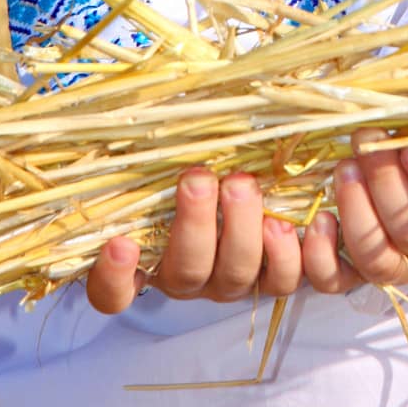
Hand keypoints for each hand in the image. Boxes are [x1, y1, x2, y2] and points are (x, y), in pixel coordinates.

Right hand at [85, 169, 301, 314]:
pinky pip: (285, 280)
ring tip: (241, 184)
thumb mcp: (167, 162)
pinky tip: (294, 216)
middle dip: (194, 224)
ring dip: (240, 227)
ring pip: (236, 274)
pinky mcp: (276, 275)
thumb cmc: (198, 166)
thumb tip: (133, 114)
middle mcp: (190, 277)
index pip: (113, 292)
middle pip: (188, 271)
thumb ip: (149, 156)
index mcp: (150, 261)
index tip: (121, 245)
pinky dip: (288, 251)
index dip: (113, 277)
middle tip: (198, 179)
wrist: (252, 181)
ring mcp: (233, 279)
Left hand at [301, 132, 407, 292]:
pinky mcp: (356, 275)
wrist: (386, 165)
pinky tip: (320, 219)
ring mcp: (398, 265)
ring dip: (357, 212)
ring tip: (343, 169)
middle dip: (386, 184)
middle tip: (366, 142)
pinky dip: (324, 255)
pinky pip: (338, 281)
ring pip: (379, 260)